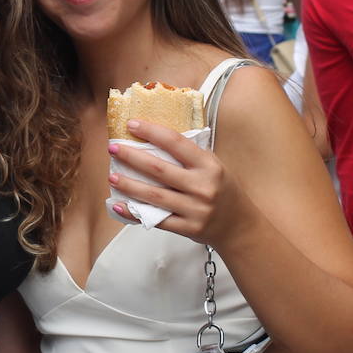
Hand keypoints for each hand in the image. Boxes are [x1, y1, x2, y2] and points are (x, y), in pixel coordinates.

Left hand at [106, 119, 240, 244]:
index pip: (176, 142)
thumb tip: (155, 137)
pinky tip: (119, 205)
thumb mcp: (214, 167)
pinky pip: (156, 219)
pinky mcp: (187, 228)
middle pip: (159, 169)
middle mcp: (202, 186)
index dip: (151, 131)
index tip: (131, 124)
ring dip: (129, 184)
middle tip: (113, 147)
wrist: (239, 226)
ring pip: (154, 195)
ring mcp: (195, 209)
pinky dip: (134, 213)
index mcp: (209, 165)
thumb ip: (190, 155)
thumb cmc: (223, 191)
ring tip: (112, 176)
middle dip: (132, 156)